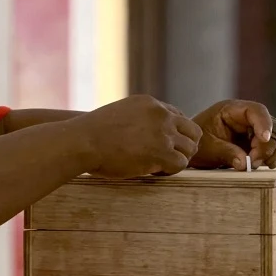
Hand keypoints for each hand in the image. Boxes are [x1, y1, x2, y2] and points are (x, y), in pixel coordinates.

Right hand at [75, 95, 202, 178]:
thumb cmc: (91, 134)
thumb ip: (136, 120)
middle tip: (170, 158)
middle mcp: (160, 114)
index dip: (174, 133)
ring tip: (161, 166)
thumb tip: (141, 137)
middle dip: (184, 145)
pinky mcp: (161, 151)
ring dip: (178, 159)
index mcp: (150, 103)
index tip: (164, 145)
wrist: (83, 141)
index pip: (177, 116)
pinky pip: (181, 163)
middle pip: (192, 130)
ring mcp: (163, 132)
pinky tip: (156, 172)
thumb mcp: (118, 115)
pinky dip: (172, 170)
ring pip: (190, 148)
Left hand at [188, 100, 275, 170]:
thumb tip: (244, 163)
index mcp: (233, 110)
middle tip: (254, 162)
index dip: (263, 123)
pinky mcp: (264, 145)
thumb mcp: (207, 149)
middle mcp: (250, 118)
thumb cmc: (198, 146)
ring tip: (267, 165)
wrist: (194, 154)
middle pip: (273, 126)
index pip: (256, 110)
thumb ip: (225, 152)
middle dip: (268, 146)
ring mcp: (259, 131)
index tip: (262, 140)